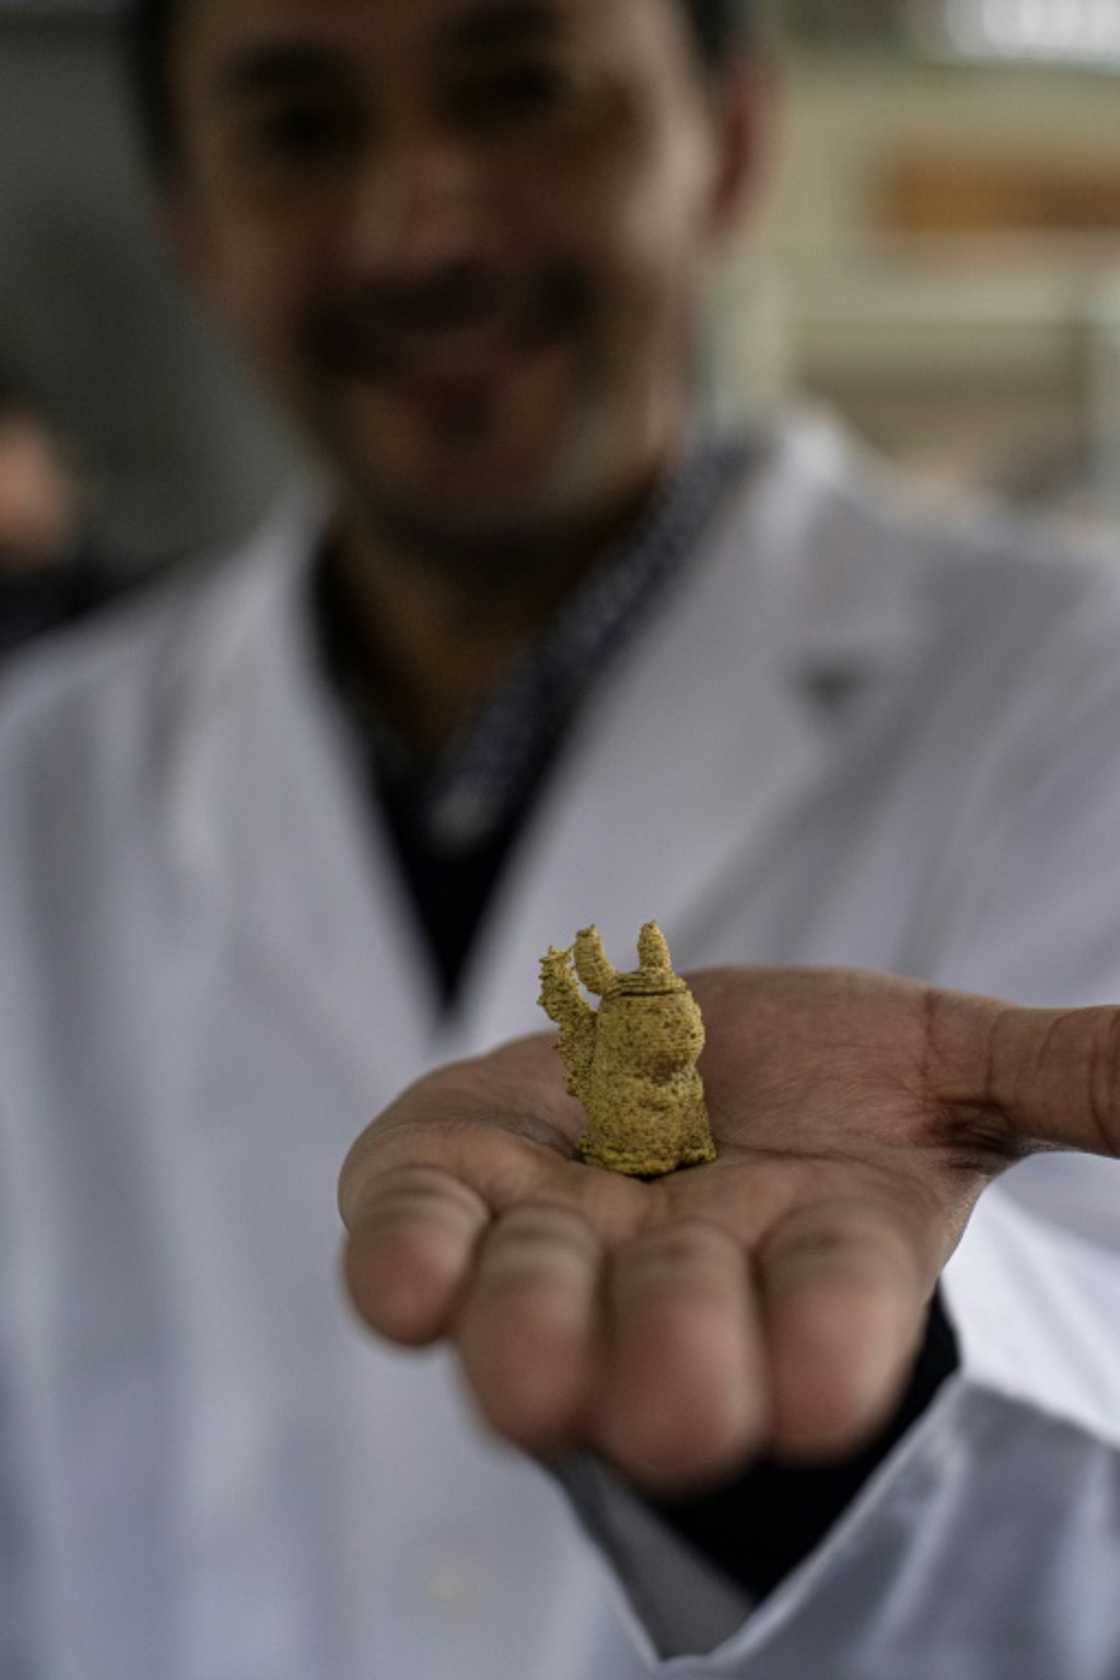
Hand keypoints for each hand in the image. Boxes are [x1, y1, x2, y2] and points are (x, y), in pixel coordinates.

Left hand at [338, 969, 1118, 1489]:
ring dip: (531, 1336)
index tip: (821, 1391)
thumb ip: (1059, 1074)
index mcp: (815, 1249)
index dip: (830, 1343)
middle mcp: (679, 1269)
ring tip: (531, 1382)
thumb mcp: (948, 1061)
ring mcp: (551, 1233)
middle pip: (680, 1329)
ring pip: (537, 1305)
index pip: (835, 1306)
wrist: (657, 1037)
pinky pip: (418, 1237)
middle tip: (677, 1410)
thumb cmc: (817, 1074)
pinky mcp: (446, 1181)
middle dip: (676, 1362)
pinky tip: (406, 1282)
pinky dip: (408, 1260)